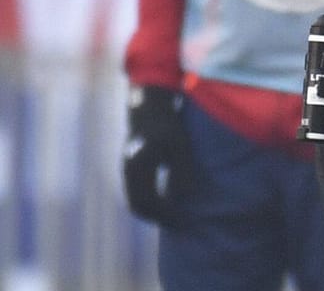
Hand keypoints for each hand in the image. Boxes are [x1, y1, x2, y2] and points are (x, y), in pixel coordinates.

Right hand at [123, 86, 188, 225]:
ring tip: (172, 218)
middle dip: (157, 218)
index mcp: (139, 167)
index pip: (148, 201)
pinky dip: (148, 203)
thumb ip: (181, 170)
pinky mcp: (130, 168)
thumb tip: (186, 196)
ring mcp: (127, 170)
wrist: (148, 108)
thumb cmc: (167, 124)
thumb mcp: (179, 146)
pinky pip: (135, 193)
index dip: (164, 214)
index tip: (182, 220)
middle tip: (178, 224)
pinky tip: (164, 203)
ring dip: (151, 212)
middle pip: (138, 205)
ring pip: (135, 201)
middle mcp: (129, 172)